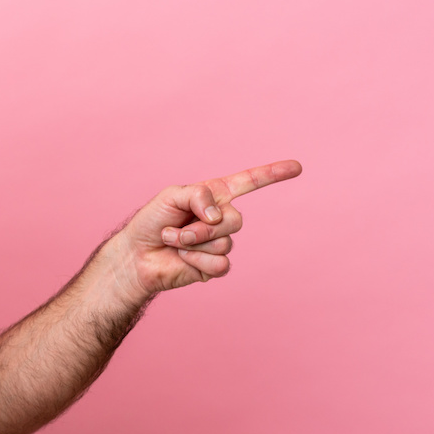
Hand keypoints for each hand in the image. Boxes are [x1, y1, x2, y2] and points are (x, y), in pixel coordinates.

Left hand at [120, 160, 302, 296]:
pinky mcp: (214, 266)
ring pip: (225, 243)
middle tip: (178, 230)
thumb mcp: (171, 195)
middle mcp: (221, 219)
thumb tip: (218, 215)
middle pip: (236, 220)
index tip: (297, 167)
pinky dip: (196, 261)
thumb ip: (197, 195)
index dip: (273, 174)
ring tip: (174, 242)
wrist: (137, 254)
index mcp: (215, 196)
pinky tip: (183, 259)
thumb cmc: (152, 221)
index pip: (250, 182)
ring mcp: (220, 243)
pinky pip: (220, 264)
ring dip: (193, 244)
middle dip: (202, 227)